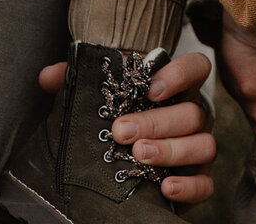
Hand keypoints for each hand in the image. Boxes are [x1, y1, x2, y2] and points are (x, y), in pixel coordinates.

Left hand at [39, 52, 214, 205]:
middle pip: (193, 112)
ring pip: (204, 144)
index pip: (196, 67)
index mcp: (178, 89)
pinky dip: (189, 186)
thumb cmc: (118, 122)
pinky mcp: (199, 180)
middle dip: (156, 121)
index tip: (149, 88)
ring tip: (139, 156)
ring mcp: (200, 147)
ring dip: (171, 150)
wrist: (127, 168)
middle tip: (122, 131)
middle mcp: (195, 115)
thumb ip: (77, 83)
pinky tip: (165, 188)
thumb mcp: (99, 101)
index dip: (179, 74)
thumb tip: (49, 76)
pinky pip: (206, 184)